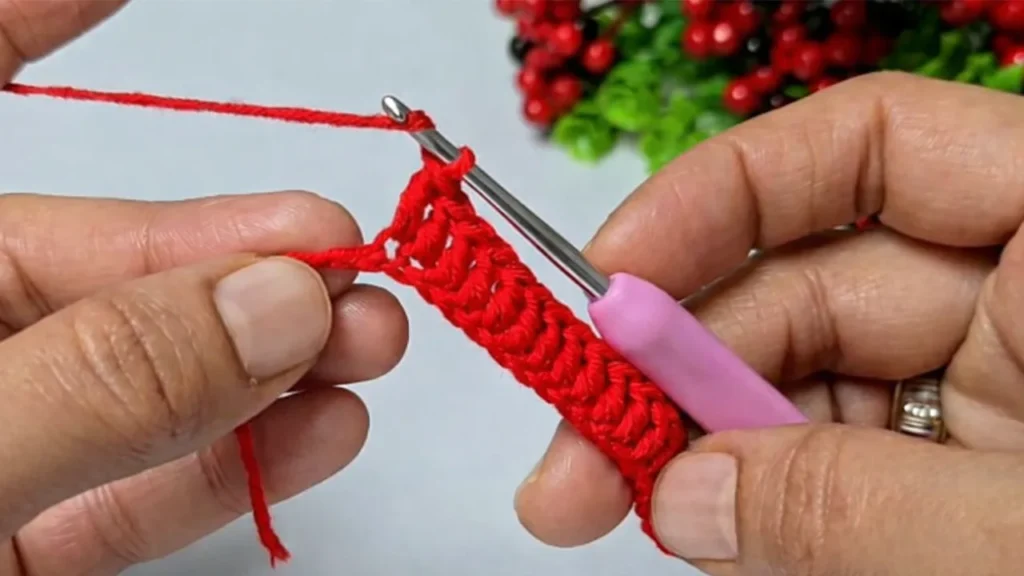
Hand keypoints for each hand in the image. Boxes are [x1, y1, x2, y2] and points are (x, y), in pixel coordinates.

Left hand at [0, 4, 406, 573]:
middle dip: (226, 258)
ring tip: (365, 347)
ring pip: (131, 381)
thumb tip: (270, 300)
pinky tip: (315, 429)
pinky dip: (230, 458)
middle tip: (343, 257)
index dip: (35, 21)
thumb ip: (97, 385)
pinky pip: (131, 480)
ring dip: (260, 365)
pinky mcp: (12, 540)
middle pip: (81, 266)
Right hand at [515, 72, 1023, 574]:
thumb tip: (683, 499)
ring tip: (633, 514)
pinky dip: (770, 495)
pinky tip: (709, 530)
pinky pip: (845, 456)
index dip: (720, 197)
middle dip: (680, 371)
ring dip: (710, 447)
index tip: (609, 287)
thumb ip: (845, 505)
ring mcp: (1004, 385)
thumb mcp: (1012, 536)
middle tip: (576, 465)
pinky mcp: (977, 468)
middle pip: (811, 283)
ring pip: (811, 381)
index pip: (871, 143)